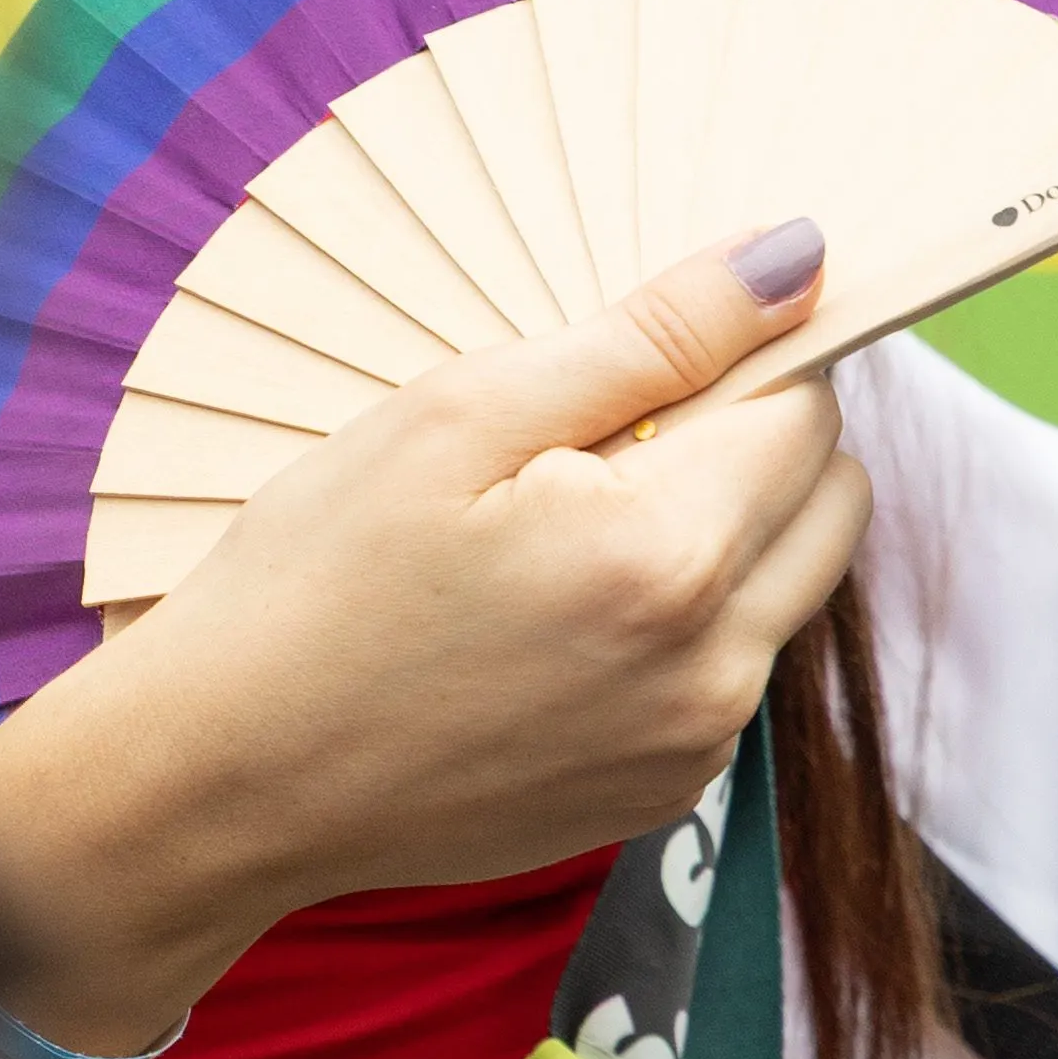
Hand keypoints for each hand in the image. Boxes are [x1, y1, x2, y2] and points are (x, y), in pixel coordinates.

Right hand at [0, 230, 865, 1055]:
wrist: (227, 779)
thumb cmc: (317, 578)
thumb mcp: (460, 412)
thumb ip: (649, 336)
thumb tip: (794, 261)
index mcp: (670, 557)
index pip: (805, 407)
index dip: (738, 356)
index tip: (647, 354)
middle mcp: (714, 669)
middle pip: (831, 500)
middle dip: (756, 440)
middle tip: (602, 434)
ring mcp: (692, 748)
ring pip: (788, 588)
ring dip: (723, 531)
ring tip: (558, 528)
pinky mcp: (659, 798)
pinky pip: (728, 670)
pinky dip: (679, 620)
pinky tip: (548, 613)